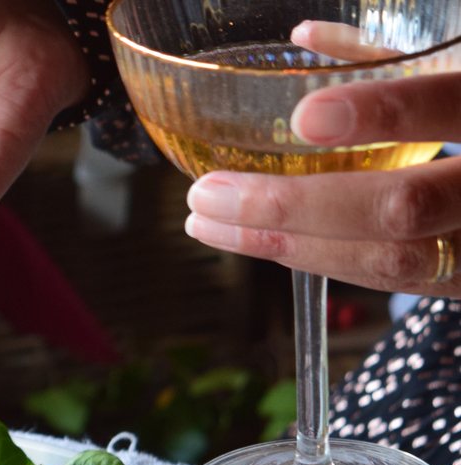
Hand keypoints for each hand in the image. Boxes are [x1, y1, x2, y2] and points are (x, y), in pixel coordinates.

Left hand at [184, 36, 460, 295]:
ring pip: (387, 263)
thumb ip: (401, 56)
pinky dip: (318, 258)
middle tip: (207, 197)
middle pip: (403, 208)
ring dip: (286, 246)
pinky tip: (261, 241)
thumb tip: (305, 38)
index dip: (389, 113)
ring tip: (209, 223)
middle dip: (293, 207)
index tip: (307, 116)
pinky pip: (387, 281)